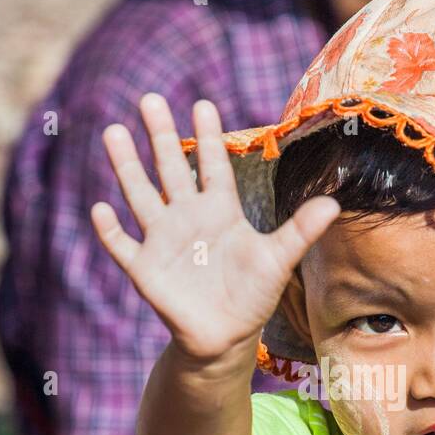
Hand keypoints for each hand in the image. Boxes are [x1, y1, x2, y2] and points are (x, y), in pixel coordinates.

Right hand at [91, 93, 340, 364]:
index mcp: (220, 210)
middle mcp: (188, 217)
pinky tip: (100, 209)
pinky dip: (111, 231)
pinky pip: (123, 246)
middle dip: (160, 135)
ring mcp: (163, 240)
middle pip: (171, 168)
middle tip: (149, 99)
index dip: (207, 136)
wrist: (226, 336)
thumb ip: (300, 230)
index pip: (211, 165)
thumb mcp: (278, 260)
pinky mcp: (146, 269)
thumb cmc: (252, 295)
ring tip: (113, 132)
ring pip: (140, 196)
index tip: (202, 104)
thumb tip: (334, 204)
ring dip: (127, 167)